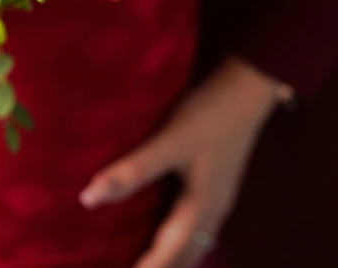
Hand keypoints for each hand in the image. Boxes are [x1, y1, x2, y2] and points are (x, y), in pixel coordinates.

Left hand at [79, 57, 289, 267]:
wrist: (248, 88)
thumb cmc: (209, 114)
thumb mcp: (171, 141)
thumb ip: (133, 170)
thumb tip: (89, 199)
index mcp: (200, 207)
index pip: (167, 256)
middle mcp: (213, 210)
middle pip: (184, 256)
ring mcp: (219, 198)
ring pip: (193, 243)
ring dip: (170, 257)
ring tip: (147, 261)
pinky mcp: (218, 183)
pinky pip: (197, 227)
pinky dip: (179, 239)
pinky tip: (168, 229)